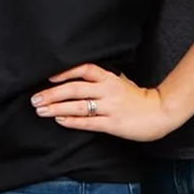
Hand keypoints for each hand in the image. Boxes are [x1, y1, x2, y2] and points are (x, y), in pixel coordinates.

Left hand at [31, 63, 175, 141]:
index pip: (84, 69)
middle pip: (75, 89)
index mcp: (109, 78)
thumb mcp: (121, 81)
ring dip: (57, 108)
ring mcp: (110, 107)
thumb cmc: (138, 98)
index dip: (65, 72)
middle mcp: (108, 90)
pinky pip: (88, 122)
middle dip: (52, 93)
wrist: (159, 113)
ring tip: (41, 110)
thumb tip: (81, 76)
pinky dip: (72, 121)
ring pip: (78, 106)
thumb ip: (103, 79)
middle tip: (35, 98)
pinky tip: (59, 120)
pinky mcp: (112, 124)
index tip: (49, 77)